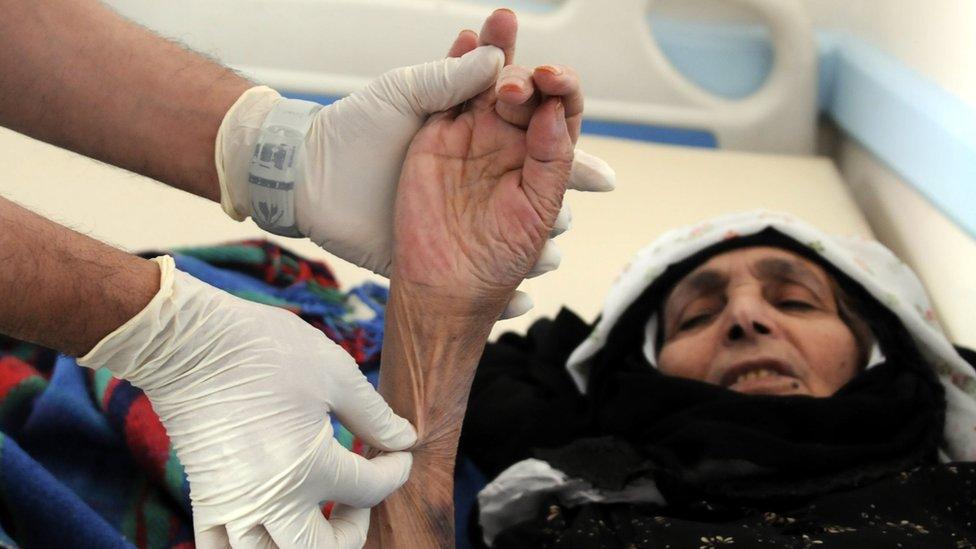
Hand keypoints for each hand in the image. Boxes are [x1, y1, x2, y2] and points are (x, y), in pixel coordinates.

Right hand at [78, 257, 415, 547]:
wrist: (187, 341)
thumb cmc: (264, 350)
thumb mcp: (334, 372)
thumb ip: (373, 415)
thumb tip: (403, 439)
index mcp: (309, 467)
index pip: (371, 490)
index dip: (396, 471)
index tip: (398, 452)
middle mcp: (270, 499)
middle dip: (355, 529)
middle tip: (360, 493)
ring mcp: (232, 505)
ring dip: (304, 544)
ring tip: (318, 511)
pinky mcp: (205, 498)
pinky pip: (222, 548)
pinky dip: (251, 545)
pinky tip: (272, 520)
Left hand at [216, 10, 613, 318]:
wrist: (310, 182)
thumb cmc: (352, 130)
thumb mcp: (399, 93)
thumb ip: (449, 78)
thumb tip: (498, 60)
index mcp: (470, 119)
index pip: (528, 109)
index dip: (553, 101)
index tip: (561, 90)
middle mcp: (479, 157)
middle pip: (542, 164)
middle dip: (568, 167)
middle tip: (582, 164)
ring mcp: (468, 198)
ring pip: (532, 216)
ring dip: (552, 229)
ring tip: (557, 234)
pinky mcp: (448, 235)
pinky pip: (494, 260)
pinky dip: (517, 283)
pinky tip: (524, 291)